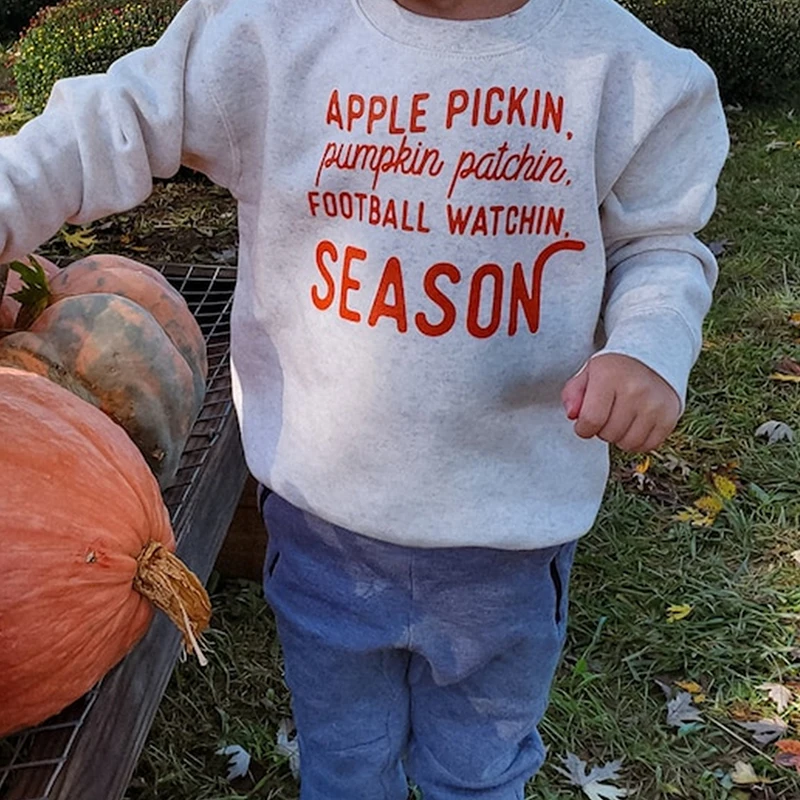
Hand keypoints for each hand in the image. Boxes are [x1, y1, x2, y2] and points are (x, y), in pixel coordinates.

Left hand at [561, 354, 680, 451]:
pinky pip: (647, 445)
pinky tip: (635, 425)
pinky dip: (638, 441)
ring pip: (628, 443)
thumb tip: (572, 414)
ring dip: (619, 437)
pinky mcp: (669, 416)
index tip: (584, 424)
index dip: (583, 429)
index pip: (591, 420)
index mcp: (608, 377)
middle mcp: (634, 390)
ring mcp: (655, 404)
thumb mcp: (588, 374)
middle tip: (606, 416)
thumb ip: (572, 394)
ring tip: (620, 420)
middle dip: (601, 431)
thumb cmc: (614, 370)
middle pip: (609, 434)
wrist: (653, 356)